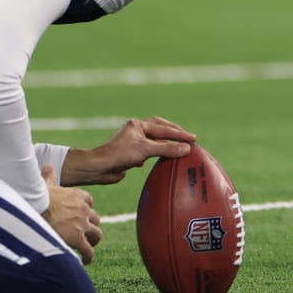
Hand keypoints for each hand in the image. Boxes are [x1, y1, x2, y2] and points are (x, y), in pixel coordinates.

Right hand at [42, 165, 102, 263]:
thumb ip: (49, 176)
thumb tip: (47, 166)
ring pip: (96, 234)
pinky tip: (86, 262)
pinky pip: (88, 250)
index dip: (86, 208)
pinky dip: (88, 256)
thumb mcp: (46, 184)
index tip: (82, 214)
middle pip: (95, 218)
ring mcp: (82, 224)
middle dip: (91, 225)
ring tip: (89, 247)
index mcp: (77, 196)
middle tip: (86, 233)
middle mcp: (83, 209)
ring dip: (94, 240)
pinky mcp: (78, 239)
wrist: (37, 211)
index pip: (89, 201)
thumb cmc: (38, 198)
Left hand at [61, 117, 195, 185]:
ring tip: (177, 148)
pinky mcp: (129, 154)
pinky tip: (160, 159)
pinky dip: (156, 153)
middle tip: (186, 137)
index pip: (164, 129)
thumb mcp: (146, 150)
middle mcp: (135, 131)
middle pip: (159, 128)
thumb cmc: (120, 155)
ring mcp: (132, 142)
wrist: (99, 167)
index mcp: (138, 125)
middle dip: (173, 132)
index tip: (193, 139)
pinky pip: (147, 151)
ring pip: (153, 140)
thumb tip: (187, 149)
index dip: (180, 134)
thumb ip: (167, 149)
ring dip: (165, 143)